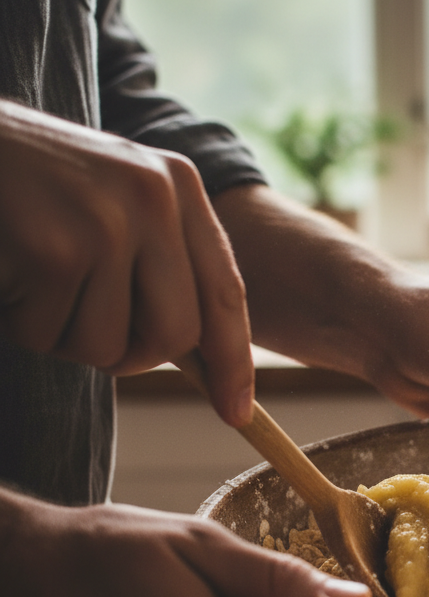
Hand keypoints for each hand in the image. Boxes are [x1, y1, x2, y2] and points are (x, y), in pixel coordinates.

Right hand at [0, 100, 252, 425]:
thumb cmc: (27, 184)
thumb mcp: (113, 202)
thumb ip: (162, 265)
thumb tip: (207, 362)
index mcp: (178, 186)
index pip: (226, 293)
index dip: (233, 361)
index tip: (237, 412)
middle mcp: (155, 198)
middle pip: (176, 335)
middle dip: (130, 355)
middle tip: (80, 324)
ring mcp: (106, 222)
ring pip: (106, 346)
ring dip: (60, 335)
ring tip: (32, 279)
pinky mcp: (54, 250)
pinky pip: (47, 336)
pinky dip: (18, 323)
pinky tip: (5, 273)